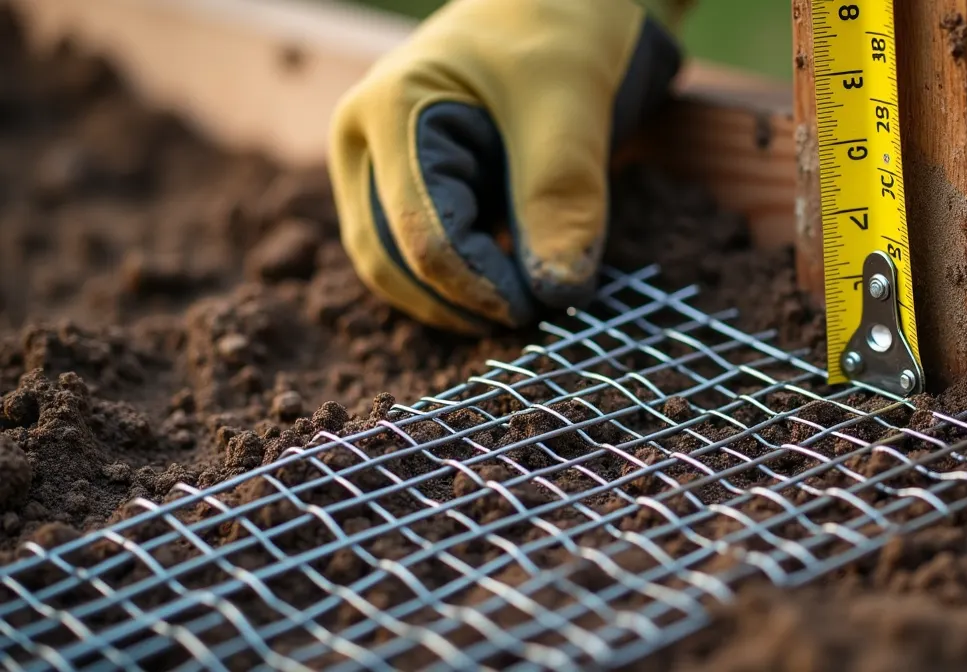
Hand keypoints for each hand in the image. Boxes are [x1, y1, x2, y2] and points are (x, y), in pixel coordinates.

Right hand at [327, 0, 681, 332]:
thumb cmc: (558, 29)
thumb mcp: (571, 106)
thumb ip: (561, 197)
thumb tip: (558, 294)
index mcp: (388, 111)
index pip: (421, 235)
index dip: (480, 288)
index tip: (542, 309)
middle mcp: (362, 140)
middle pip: (389, 260)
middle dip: (459, 302)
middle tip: (535, 319)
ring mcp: (374, 163)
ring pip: (392, 265)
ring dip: (452, 300)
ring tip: (524, 304)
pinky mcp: (399, 182)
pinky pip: (413, 250)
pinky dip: (456, 279)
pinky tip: (509, 281)